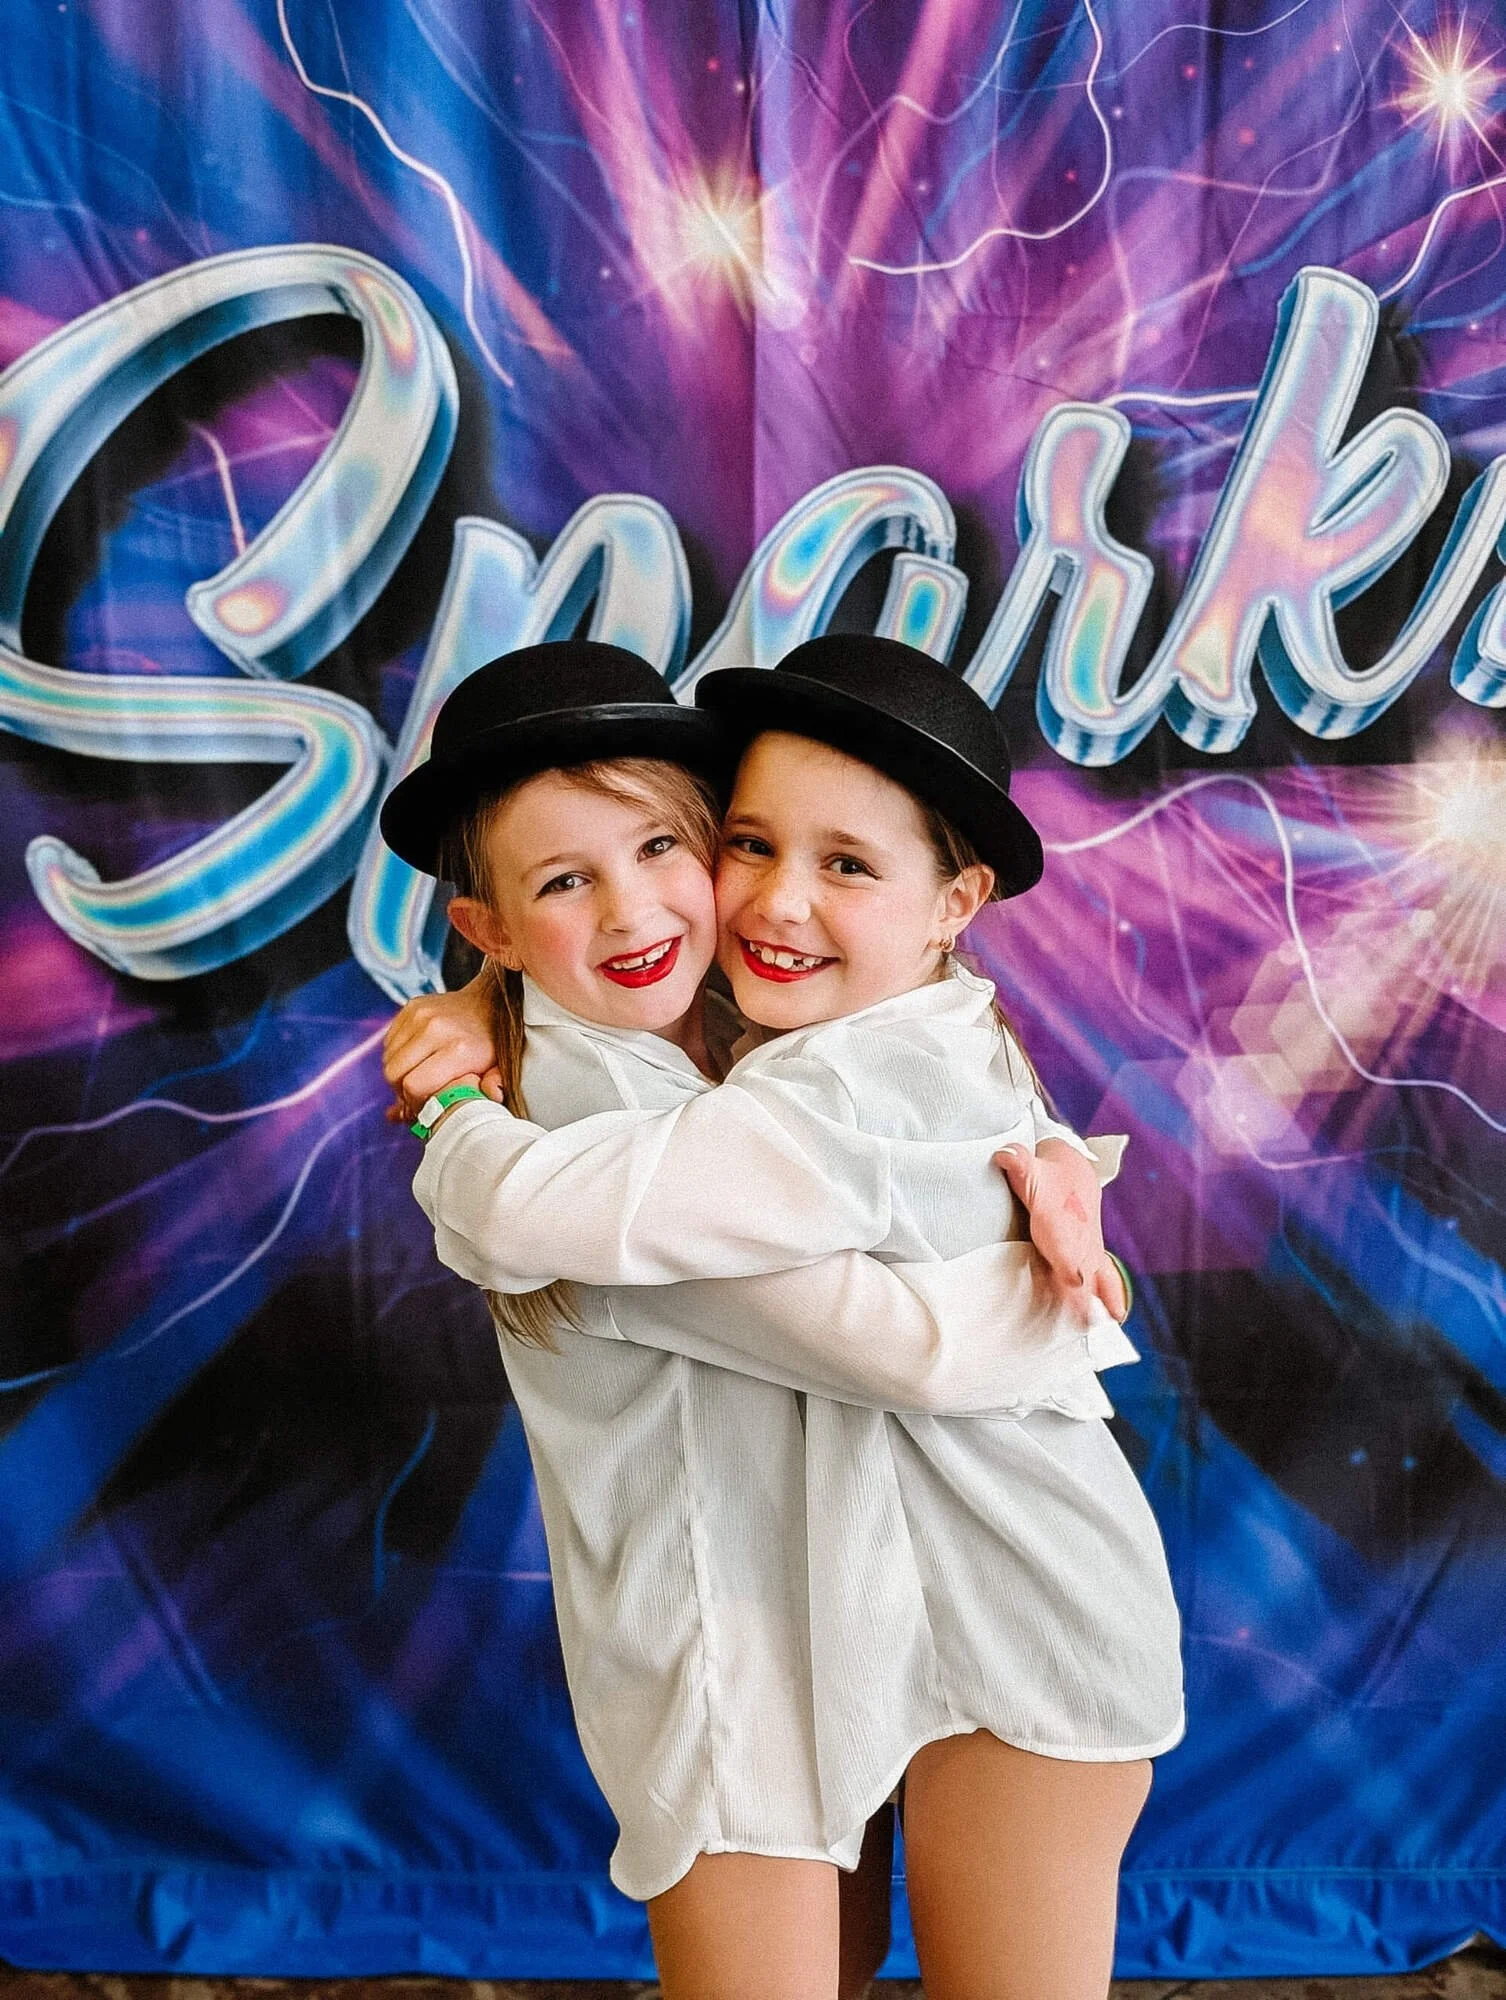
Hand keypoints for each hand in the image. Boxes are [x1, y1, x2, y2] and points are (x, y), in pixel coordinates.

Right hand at [383, 973, 504, 1123]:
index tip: (424, 1104)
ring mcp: (420, 1015)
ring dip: (398, 1072)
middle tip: (417, 1091)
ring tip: (417, 1073)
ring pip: (388, 1058)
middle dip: (401, 1089)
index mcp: (459, 1050)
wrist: (489, 1004)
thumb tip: (486, 1098)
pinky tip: (415, 1057)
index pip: (414, 1086)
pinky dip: (396, 1054)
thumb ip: (492, 1088)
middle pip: (394, 1073)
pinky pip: (388, 1042)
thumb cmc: (490, 1044)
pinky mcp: (410, 1007)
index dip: (414, 1101)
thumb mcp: (498, 1071)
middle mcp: (436, 1029)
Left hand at [993, 1140, 1128, 1322]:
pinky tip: (1116, 1318)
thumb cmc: (1046, 1176)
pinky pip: (1105, 1278)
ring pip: (1096, 1276)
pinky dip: (1112, 1296)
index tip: (1073, 1279)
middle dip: (1084, 1293)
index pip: (1065, 1242)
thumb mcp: (1030, 1167)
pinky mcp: (1092, 1257)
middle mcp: (1079, 1236)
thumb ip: (1018, 1163)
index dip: (1069, 1261)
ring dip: (1098, 1301)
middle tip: (1085, 1320)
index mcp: (1060, 1219)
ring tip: (1098, 1326)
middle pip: (1082, 1268)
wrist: (1074, 1172)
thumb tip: (1005, 1153)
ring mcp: (1088, 1248)